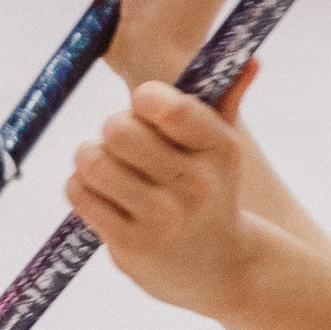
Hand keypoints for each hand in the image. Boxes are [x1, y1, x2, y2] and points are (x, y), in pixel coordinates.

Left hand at [66, 67, 260, 317]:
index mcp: (219, 150)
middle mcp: (195, 186)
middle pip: (118, 129)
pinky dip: (81, 187)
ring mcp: (162, 220)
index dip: (144, 100)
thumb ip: (227, 101)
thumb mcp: (225, 150)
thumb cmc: (213, 193)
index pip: (166, 106)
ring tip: (106, 167)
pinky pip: (80, 194)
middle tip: (121, 143)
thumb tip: (250, 59)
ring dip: (90, 157)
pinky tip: (102, 195)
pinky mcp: (131, 247)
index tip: (146, 109)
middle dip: (112, 129)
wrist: (224, 269)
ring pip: (93, 161)